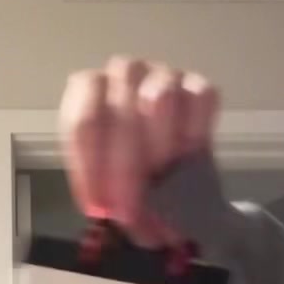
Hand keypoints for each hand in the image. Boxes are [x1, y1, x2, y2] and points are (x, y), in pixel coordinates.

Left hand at [59, 59, 218, 248]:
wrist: (168, 173)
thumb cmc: (127, 173)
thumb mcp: (103, 184)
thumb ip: (99, 188)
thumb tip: (104, 210)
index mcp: (89, 90)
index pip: (84, 122)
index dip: (90, 169)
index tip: (99, 207)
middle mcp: (124, 74)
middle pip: (120, 113)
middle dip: (123, 170)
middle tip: (129, 210)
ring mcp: (163, 75)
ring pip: (159, 98)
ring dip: (159, 146)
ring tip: (161, 177)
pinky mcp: (199, 86)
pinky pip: (199, 101)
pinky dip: (194, 133)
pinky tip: (189, 156)